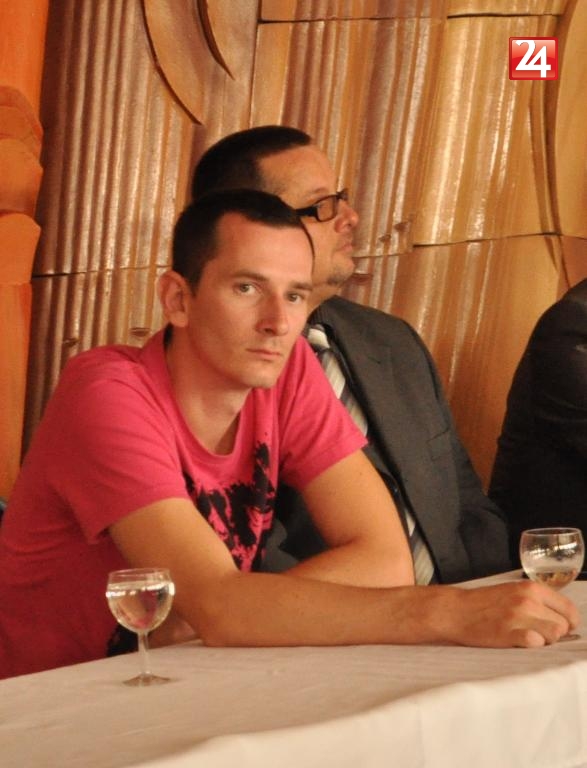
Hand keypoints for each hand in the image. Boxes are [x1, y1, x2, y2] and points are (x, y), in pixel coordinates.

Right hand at [438, 581, 579, 647]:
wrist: (456, 611)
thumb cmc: (484, 603)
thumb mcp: (513, 592)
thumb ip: (536, 601)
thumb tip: (561, 618)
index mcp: (531, 588)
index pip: (568, 608)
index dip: (569, 622)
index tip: (562, 627)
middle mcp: (527, 600)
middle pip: (563, 625)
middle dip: (555, 633)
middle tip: (538, 633)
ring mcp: (518, 617)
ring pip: (554, 635)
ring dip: (546, 641)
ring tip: (529, 638)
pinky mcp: (509, 633)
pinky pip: (536, 643)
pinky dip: (532, 645)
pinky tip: (520, 641)